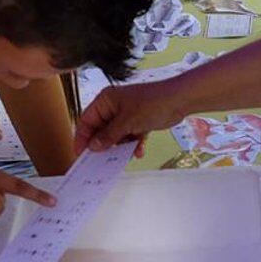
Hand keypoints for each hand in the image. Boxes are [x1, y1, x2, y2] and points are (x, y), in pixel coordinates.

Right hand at [74, 81, 188, 154]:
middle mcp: (113, 107)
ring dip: (119, 147)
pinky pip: (130, 137)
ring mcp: (126, 115)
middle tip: (100, 161)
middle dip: (102, 145)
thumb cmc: (152, 103)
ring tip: (122, 157)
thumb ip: (109, 136)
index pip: (86, 120)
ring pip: (115, 136)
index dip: (82, 138)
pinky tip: (139, 151)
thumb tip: (93, 147)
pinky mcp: (138, 122)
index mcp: (105, 101)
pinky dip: (133, 145)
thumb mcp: (127, 122)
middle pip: (100, 130)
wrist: (179, 100)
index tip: (80, 154)